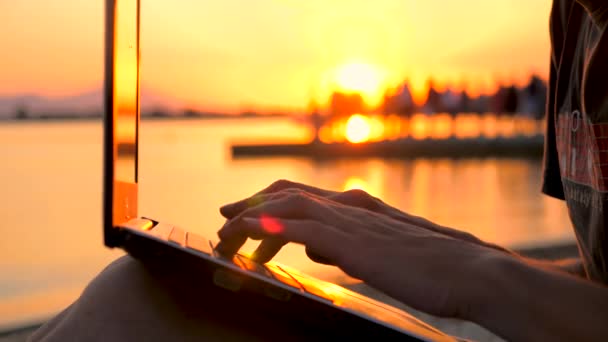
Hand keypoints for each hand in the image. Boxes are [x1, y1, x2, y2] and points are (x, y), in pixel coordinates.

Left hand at [219, 179, 510, 261]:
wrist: (472, 271)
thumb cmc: (434, 267)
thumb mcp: (381, 253)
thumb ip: (344, 245)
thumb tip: (313, 246)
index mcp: (359, 209)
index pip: (303, 197)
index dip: (269, 203)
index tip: (246, 217)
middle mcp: (351, 207)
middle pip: (287, 193)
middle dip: (252, 203)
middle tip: (225, 219)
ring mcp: (352, 222)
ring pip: (288, 206)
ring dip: (252, 217)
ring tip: (226, 233)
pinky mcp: (355, 242)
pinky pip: (302, 227)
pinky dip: (271, 224)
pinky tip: (250, 228)